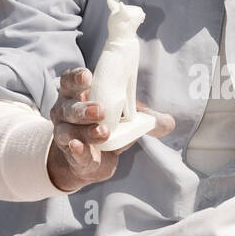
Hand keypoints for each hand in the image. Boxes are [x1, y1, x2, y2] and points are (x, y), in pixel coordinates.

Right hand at [47, 68, 175, 192]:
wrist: (92, 159)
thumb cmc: (108, 126)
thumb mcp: (128, 118)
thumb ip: (148, 119)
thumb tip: (170, 122)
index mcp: (77, 94)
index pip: (70, 81)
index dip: (76, 78)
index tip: (88, 76)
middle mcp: (65, 112)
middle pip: (69, 107)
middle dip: (84, 108)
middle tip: (101, 110)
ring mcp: (65, 134)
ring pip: (68, 131)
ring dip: (86, 131)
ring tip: (103, 132)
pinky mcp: (72, 155)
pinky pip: (73, 152)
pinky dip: (77, 150)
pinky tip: (80, 147)